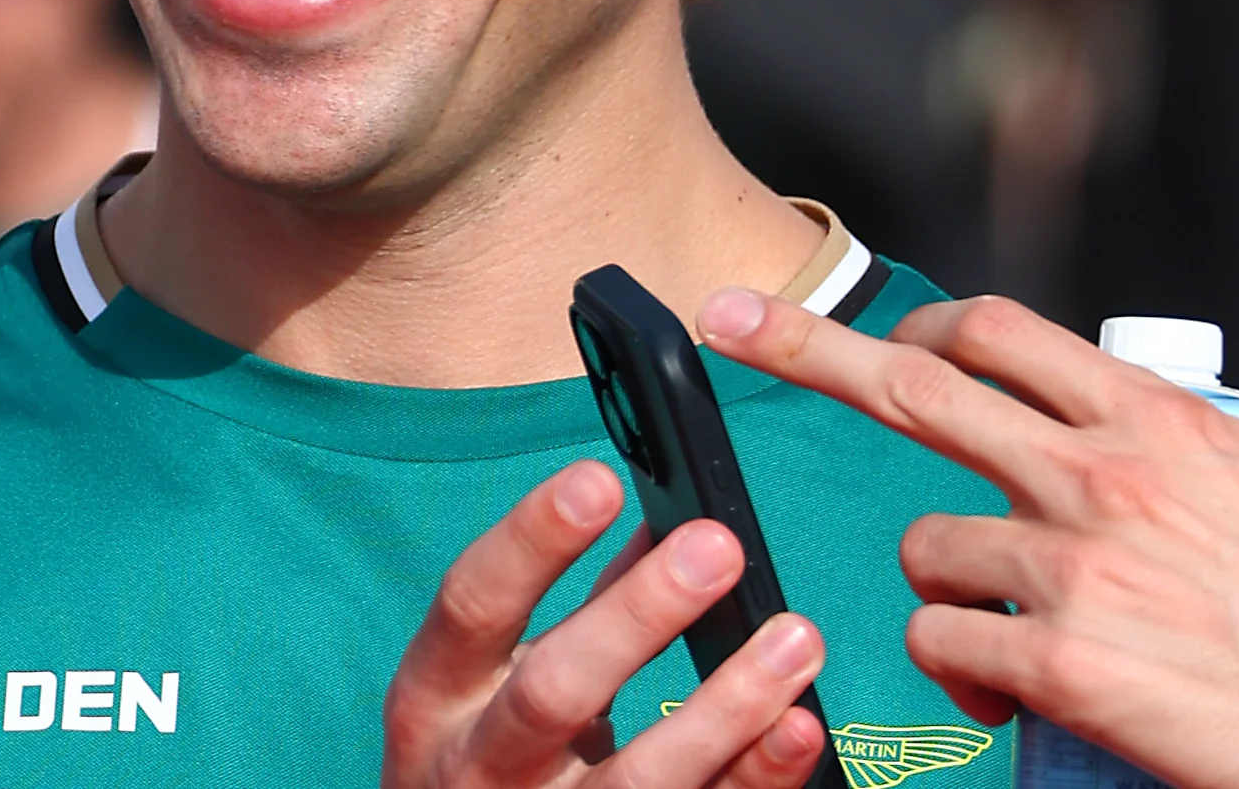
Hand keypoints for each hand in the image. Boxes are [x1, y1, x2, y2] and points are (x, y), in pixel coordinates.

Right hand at [385, 460, 832, 788]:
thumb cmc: (492, 753)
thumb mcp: (500, 679)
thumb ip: (584, 605)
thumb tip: (667, 519)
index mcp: (440, 695)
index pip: (473, 604)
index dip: (532, 540)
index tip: (601, 480)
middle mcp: (477, 766)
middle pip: (553, 691)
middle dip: (639, 615)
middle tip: (718, 548)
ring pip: (636, 776)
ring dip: (726, 707)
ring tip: (795, 640)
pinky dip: (754, 775)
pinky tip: (799, 727)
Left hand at [696, 291, 1238, 788]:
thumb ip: (1232, 467)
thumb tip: (1211, 464)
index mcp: (1164, 420)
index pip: (1002, 332)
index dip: (919, 330)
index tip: (869, 332)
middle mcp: (1106, 471)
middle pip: (914, 384)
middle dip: (801, 346)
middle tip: (725, 321)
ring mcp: (1074, 563)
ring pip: (926, 547)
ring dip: (945, 591)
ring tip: (1007, 638)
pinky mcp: (1058, 663)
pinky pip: (946, 649)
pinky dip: (962, 676)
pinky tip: (1016, 696)